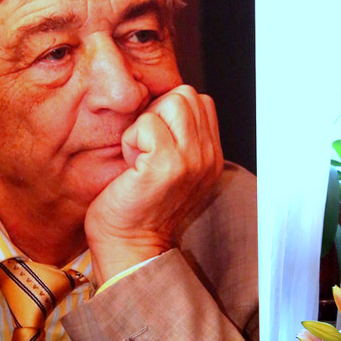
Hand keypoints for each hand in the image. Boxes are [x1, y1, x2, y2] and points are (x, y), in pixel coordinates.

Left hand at [84, 85, 223, 285]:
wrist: (128, 246)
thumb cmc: (138, 205)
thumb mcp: (172, 168)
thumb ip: (179, 137)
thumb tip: (162, 102)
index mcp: (211, 156)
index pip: (198, 100)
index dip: (169, 112)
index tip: (154, 143)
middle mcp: (208, 157)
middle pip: (186, 95)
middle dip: (158, 113)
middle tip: (145, 149)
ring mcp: (191, 160)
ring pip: (171, 102)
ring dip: (146, 124)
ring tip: (140, 156)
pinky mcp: (167, 165)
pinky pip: (147, 124)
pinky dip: (131, 140)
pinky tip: (131, 165)